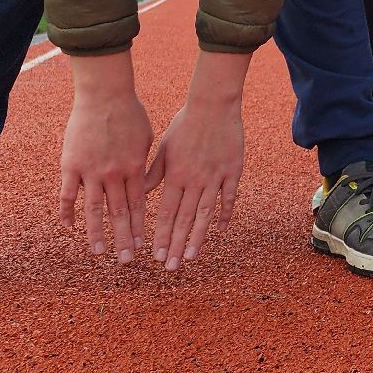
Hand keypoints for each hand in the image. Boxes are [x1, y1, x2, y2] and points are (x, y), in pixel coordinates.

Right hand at [57, 52, 152, 262]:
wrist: (105, 94)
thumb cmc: (130, 113)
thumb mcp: (147, 139)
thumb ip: (145, 163)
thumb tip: (147, 184)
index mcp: (135, 168)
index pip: (138, 205)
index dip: (140, 226)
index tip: (142, 245)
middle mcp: (114, 174)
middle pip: (118, 213)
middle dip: (123, 238)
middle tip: (126, 259)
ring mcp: (91, 171)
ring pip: (93, 210)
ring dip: (97, 234)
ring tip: (100, 253)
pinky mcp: (71, 165)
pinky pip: (67, 194)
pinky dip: (67, 213)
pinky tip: (68, 229)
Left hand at [144, 51, 248, 268]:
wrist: (213, 105)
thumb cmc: (185, 124)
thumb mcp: (163, 148)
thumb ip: (153, 173)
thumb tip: (139, 194)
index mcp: (175, 175)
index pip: (165, 213)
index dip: (161, 235)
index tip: (156, 255)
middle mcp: (194, 180)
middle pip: (184, 219)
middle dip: (176, 245)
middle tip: (171, 267)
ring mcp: (215, 177)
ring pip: (205, 214)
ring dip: (197, 237)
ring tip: (191, 258)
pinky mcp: (233, 170)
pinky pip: (229, 197)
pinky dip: (225, 214)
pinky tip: (220, 230)